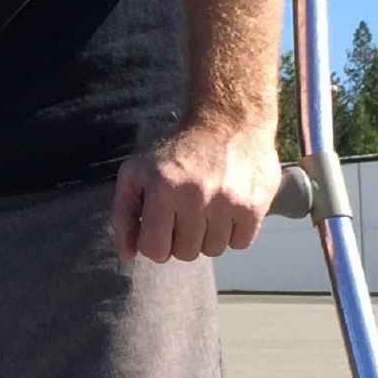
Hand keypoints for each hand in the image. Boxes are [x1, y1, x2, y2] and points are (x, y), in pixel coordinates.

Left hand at [110, 120, 281, 264]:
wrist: (228, 122)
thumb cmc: (176, 154)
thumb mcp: (136, 173)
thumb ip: (123, 214)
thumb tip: (126, 255)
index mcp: (162, 187)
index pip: (154, 250)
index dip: (154, 241)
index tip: (160, 223)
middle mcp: (195, 195)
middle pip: (185, 254)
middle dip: (181, 237)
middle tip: (184, 209)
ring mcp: (227, 201)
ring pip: (213, 251)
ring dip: (208, 235)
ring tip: (206, 205)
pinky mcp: (254, 206)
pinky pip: (239, 244)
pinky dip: (233, 231)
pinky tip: (227, 205)